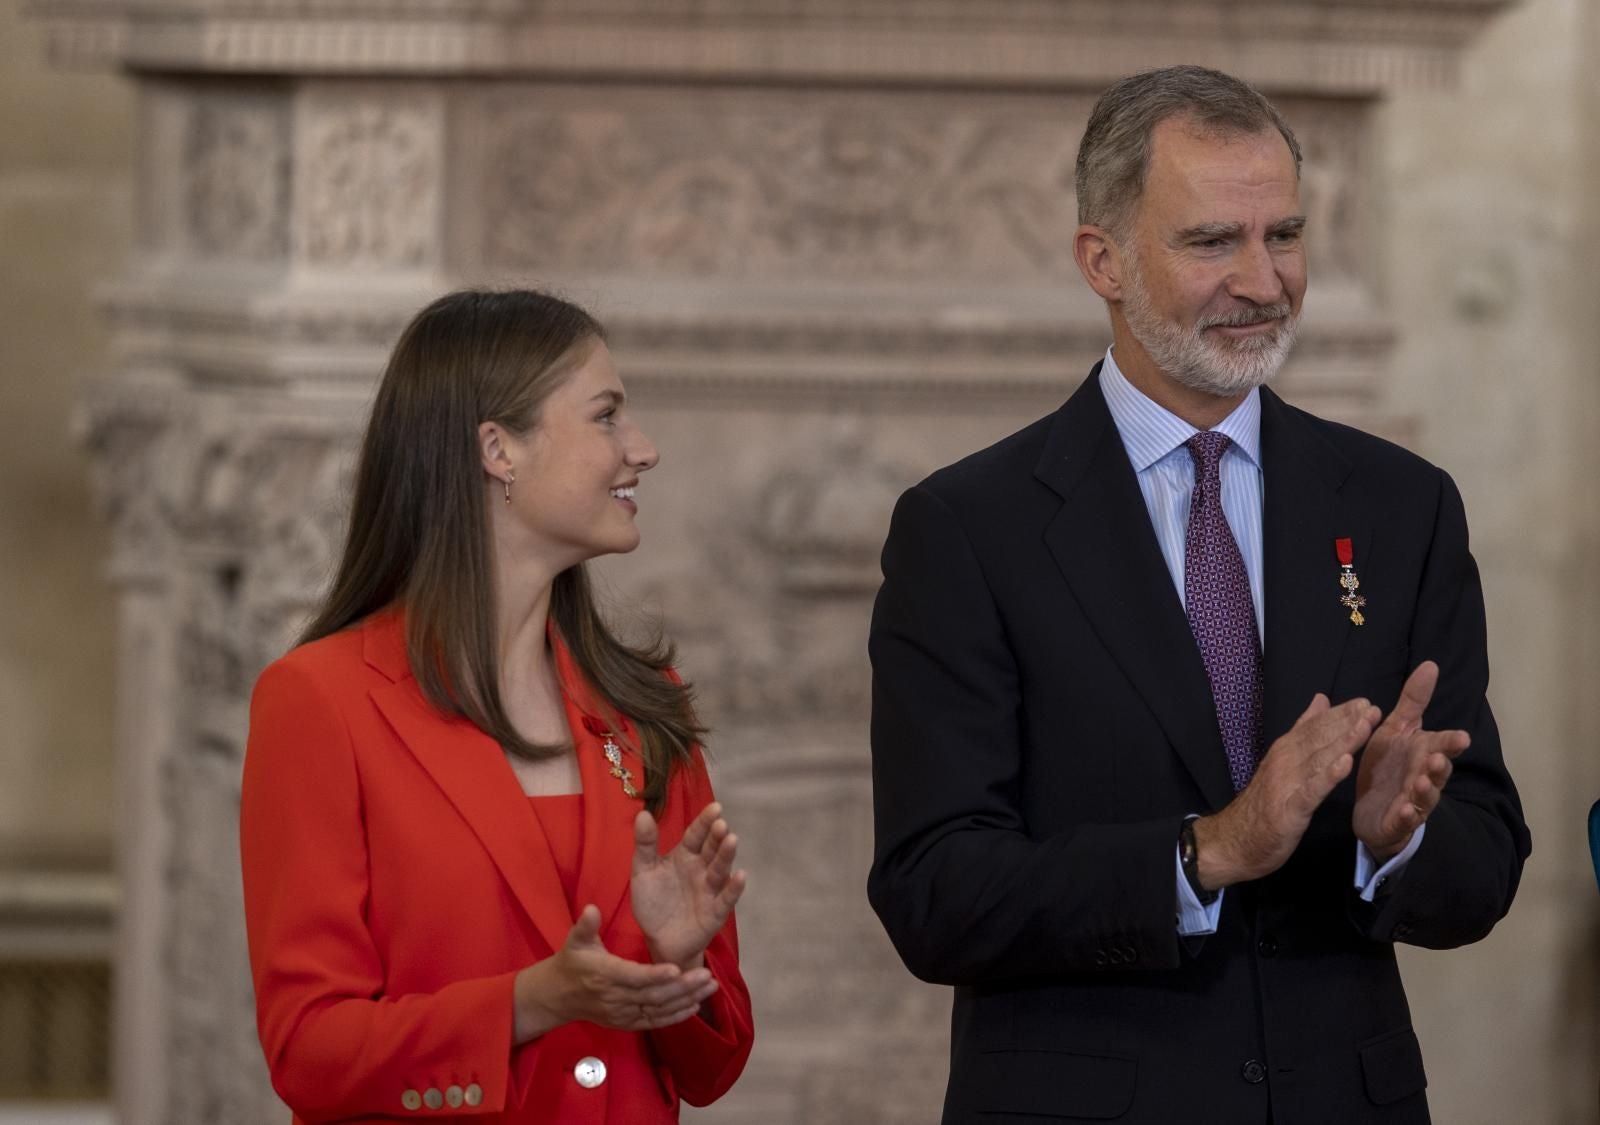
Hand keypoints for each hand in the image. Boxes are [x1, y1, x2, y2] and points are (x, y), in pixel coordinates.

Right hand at [512, 905, 718, 1042]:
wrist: (558, 997)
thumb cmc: (572, 962)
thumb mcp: (575, 940)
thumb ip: (585, 926)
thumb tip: (591, 908)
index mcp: (605, 975)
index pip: (634, 977)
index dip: (656, 975)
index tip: (677, 968)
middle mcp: (616, 998)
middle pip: (653, 995)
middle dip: (683, 987)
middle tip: (708, 975)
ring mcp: (623, 1014)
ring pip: (658, 1010)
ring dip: (686, 1000)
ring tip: (710, 987)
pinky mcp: (627, 1023)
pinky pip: (654, 1022)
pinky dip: (675, 1016)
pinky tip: (695, 1006)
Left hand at [630, 802, 746, 970]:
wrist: (657, 940)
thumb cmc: (653, 902)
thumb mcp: (643, 871)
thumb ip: (645, 844)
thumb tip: (644, 813)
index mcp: (685, 856)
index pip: (696, 835)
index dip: (705, 821)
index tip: (715, 807)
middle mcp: (701, 870)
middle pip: (711, 850)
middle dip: (717, 836)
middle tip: (721, 824)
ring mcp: (710, 890)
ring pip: (720, 870)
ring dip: (726, 856)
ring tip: (732, 840)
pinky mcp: (715, 913)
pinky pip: (726, 899)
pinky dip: (734, 888)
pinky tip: (740, 876)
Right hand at [1194, 694, 1379, 888]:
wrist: (1233, 841)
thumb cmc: (1263, 804)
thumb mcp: (1284, 761)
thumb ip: (1302, 731)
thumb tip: (1320, 700)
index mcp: (1285, 751)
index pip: (1314, 726)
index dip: (1340, 713)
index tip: (1365, 702)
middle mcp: (1285, 762)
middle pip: (1319, 738)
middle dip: (1347, 722)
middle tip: (1372, 708)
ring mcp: (1286, 785)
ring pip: (1318, 760)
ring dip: (1343, 742)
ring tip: (1365, 727)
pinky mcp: (1289, 810)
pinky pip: (1311, 791)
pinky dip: (1327, 776)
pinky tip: (1344, 764)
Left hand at [1352, 661, 1468, 860]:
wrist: (1373, 808)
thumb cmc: (1390, 765)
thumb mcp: (1397, 729)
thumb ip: (1413, 701)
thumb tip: (1430, 664)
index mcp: (1423, 753)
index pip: (1442, 746)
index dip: (1451, 743)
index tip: (1462, 737)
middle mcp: (1424, 776)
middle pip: (1438, 772)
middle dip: (1440, 767)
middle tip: (1437, 759)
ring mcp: (1414, 800)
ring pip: (1425, 797)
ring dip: (1424, 790)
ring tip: (1420, 782)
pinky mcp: (1399, 821)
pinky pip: (1405, 819)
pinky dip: (1406, 816)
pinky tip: (1404, 811)